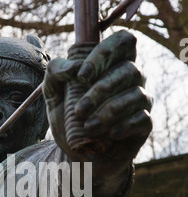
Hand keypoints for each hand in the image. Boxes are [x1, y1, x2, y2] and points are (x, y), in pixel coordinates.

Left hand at [43, 30, 152, 169]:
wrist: (77, 154)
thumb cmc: (68, 119)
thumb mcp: (53, 95)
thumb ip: (55, 73)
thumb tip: (74, 67)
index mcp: (111, 64)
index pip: (123, 41)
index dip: (106, 52)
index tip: (82, 77)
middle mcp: (131, 78)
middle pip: (129, 69)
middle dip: (101, 91)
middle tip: (78, 111)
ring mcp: (140, 100)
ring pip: (136, 95)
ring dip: (109, 111)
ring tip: (88, 127)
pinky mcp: (145, 123)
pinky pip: (142, 118)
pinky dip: (124, 125)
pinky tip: (108, 134)